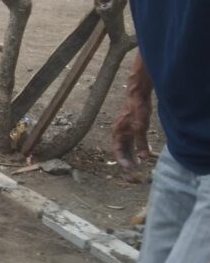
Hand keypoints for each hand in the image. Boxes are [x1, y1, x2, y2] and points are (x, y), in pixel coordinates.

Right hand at [112, 55, 152, 169]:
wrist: (137, 94)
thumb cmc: (137, 109)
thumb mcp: (140, 127)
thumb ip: (141, 142)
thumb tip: (144, 157)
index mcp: (117, 133)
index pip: (118, 151)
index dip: (123, 160)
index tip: (130, 168)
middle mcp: (118, 132)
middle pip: (121, 149)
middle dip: (127, 159)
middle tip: (135, 168)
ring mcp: (123, 128)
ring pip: (126, 145)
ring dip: (132, 153)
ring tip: (139, 162)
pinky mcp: (129, 125)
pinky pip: (130, 139)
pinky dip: (136, 146)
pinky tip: (143, 149)